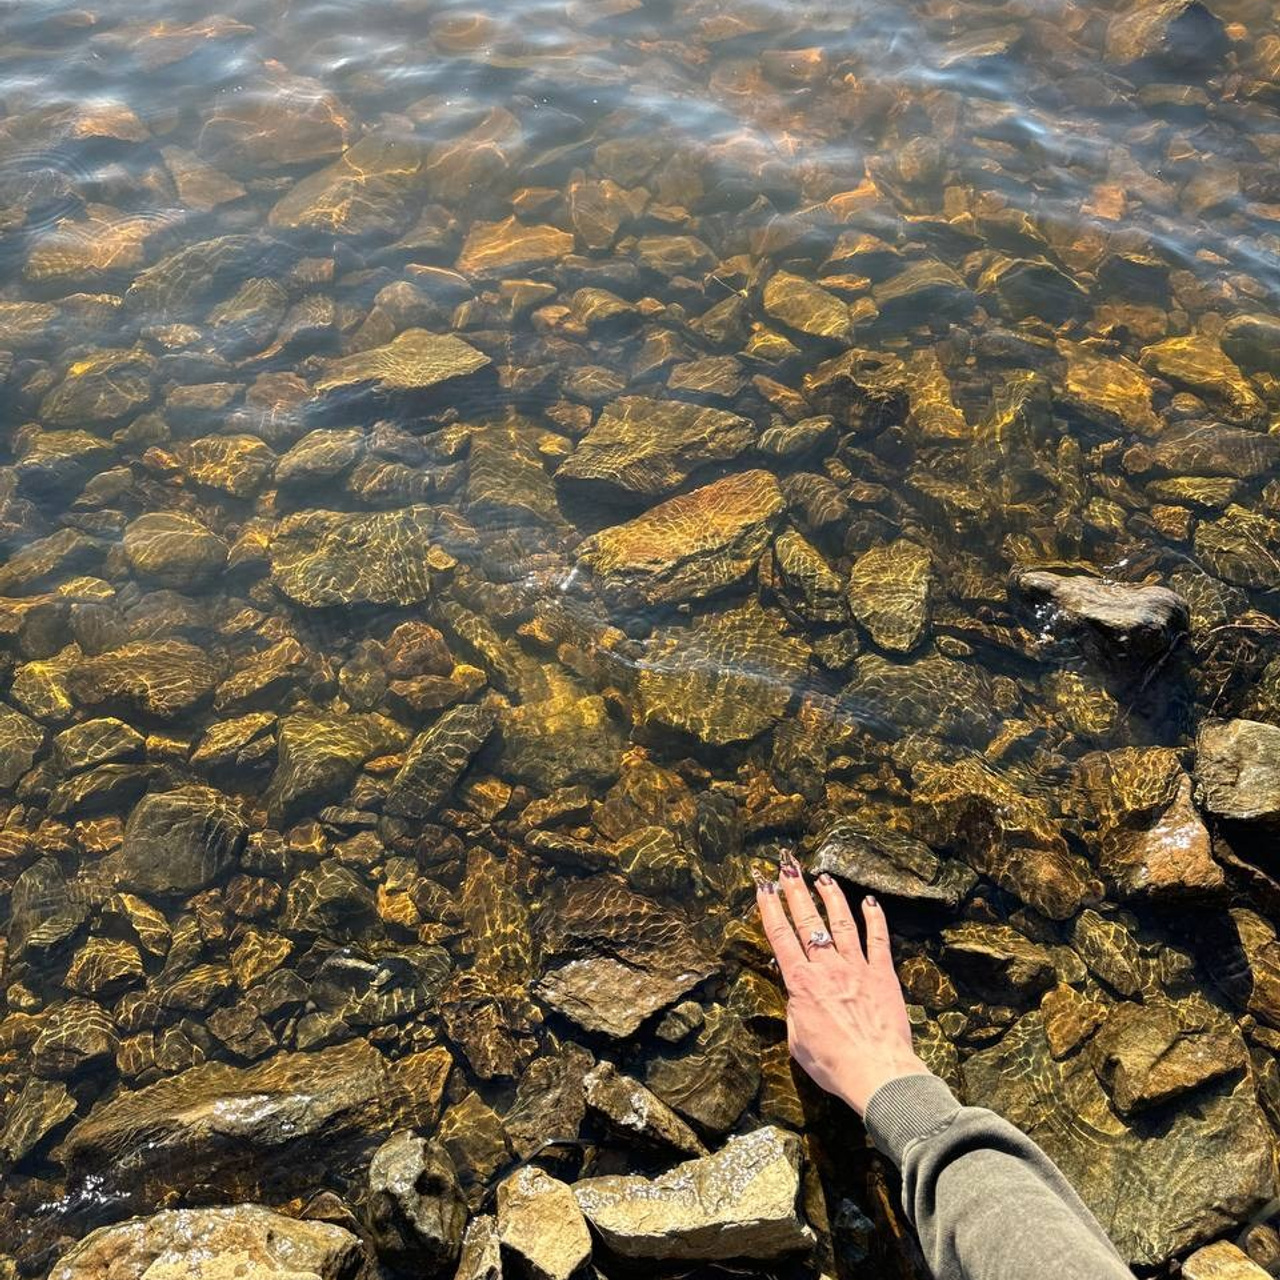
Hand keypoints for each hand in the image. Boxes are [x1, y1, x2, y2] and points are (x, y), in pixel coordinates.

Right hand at [756, 852, 931, 1115]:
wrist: (877, 1073)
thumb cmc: (833, 1064)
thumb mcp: (797, 1041)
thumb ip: (795, 1011)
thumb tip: (796, 996)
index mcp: (801, 984)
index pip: (781, 937)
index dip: (770, 909)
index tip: (763, 887)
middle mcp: (827, 968)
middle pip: (808, 922)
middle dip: (795, 892)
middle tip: (788, 869)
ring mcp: (857, 967)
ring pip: (842, 923)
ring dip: (831, 898)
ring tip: (823, 878)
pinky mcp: (882, 974)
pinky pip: (878, 940)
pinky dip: (874, 919)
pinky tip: (870, 902)